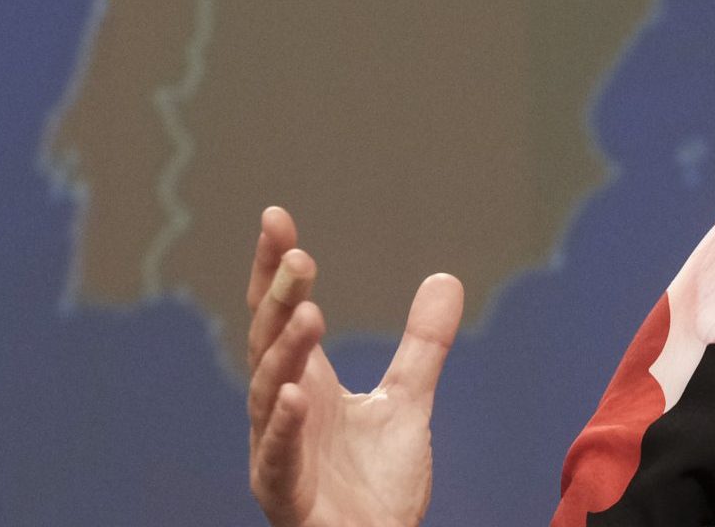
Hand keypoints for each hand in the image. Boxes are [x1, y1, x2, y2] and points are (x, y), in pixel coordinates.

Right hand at [246, 206, 463, 526]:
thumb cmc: (374, 484)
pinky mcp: (285, 495)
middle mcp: (282, 411)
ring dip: (286, 351)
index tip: (276, 218)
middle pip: (269, 344)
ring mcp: (278, 453)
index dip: (274, 269)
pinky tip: (292, 394)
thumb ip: (421, 345)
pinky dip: (282, 426)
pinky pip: (276, 458)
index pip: (281, 316)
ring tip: (307, 310)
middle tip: (299, 255)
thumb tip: (445, 277)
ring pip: (269, 393)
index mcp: (305, 385)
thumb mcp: (407, 401)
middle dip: (279, 298)